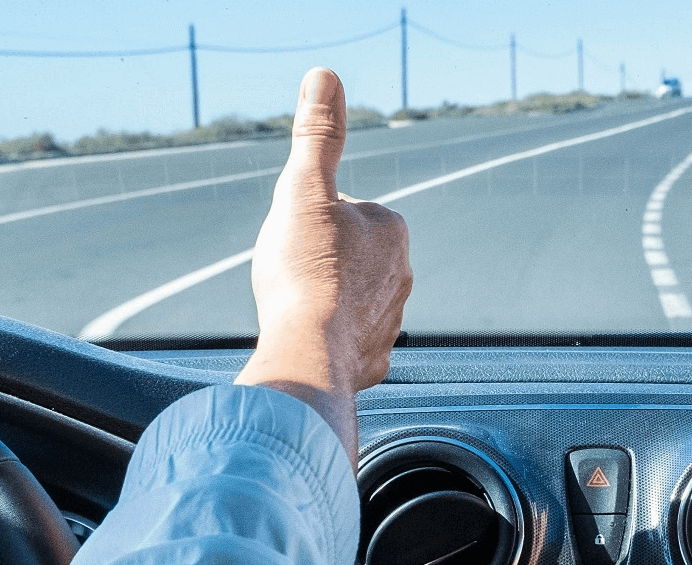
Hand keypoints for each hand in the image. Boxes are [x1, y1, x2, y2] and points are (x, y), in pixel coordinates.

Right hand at [234, 68, 411, 453]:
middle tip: (288, 275)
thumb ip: (317, 135)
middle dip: (317, 260)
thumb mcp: (304, 189)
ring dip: (321, 300)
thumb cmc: (305, 270)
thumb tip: (325, 76)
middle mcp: (402, 274)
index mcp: (392, 230)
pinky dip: (327, 341)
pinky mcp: (373, 361)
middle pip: (345, 255)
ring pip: (346, 298)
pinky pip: (347, 343)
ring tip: (295, 309)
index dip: (308, 220)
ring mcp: (390, 321)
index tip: (293, 237)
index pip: (341, 210)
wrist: (309, 352)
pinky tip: (305, 341)